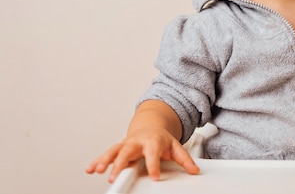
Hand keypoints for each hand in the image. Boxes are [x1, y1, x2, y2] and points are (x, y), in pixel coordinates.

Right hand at [85, 125, 199, 181]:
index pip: (153, 154)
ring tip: (97, 170)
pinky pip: (106, 154)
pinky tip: (90, 169)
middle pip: (127, 151)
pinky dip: (97, 161)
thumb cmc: (161, 139)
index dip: (153, 165)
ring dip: (104, 161)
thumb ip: (184, 159)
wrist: (151, 127)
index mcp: (153, 141)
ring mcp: (126, 144)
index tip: (154, 177)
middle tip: (115, 176)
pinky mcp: (118, 148)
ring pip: (113, 151)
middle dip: (120, 163)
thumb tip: (195, 171)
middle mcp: (137, 142)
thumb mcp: (176, 147)